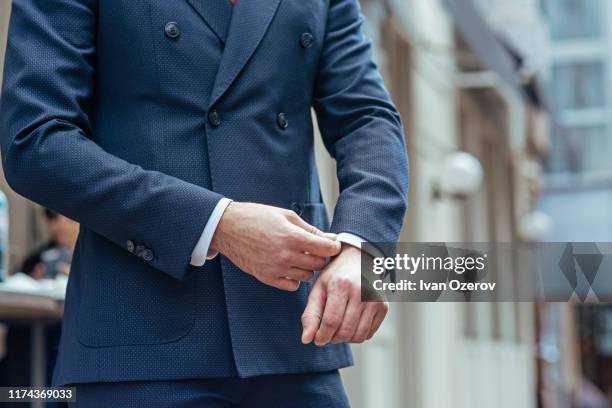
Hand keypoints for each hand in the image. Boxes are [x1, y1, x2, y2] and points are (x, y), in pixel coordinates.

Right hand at [211, 202, 341, 290]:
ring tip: (299, 257)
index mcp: (292, 236)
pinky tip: (289, 267)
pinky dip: (295, 279)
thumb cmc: (257, 217)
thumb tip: (330, 238)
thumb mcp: (286, 215)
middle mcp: (285, 255)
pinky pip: (292, 286)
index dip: (333, 247)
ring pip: (307, 276)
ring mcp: (276, 268)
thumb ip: (310, 229)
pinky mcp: (266, 278)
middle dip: (320, 256)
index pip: (326, 249)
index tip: (332, 245)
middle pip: (318, 264)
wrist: (228, 227)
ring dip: (308, 268)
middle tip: (314, 249)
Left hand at [301, 245, 387, 344]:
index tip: (317, 340)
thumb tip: (306, 339)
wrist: (359, 261)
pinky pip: (368, 334)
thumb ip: (310, 315)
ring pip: (358, 336)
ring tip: (337, 329)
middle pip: (345, 331)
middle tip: (327, 334)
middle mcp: (361, 292)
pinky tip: (350, 324)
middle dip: (332, 339)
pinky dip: (357, 335)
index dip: (322, 336)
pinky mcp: (383, 307)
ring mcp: (375, 300)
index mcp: (341, 285)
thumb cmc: (335, 276)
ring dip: (344, 339)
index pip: (331, 321)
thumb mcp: (318, 289)